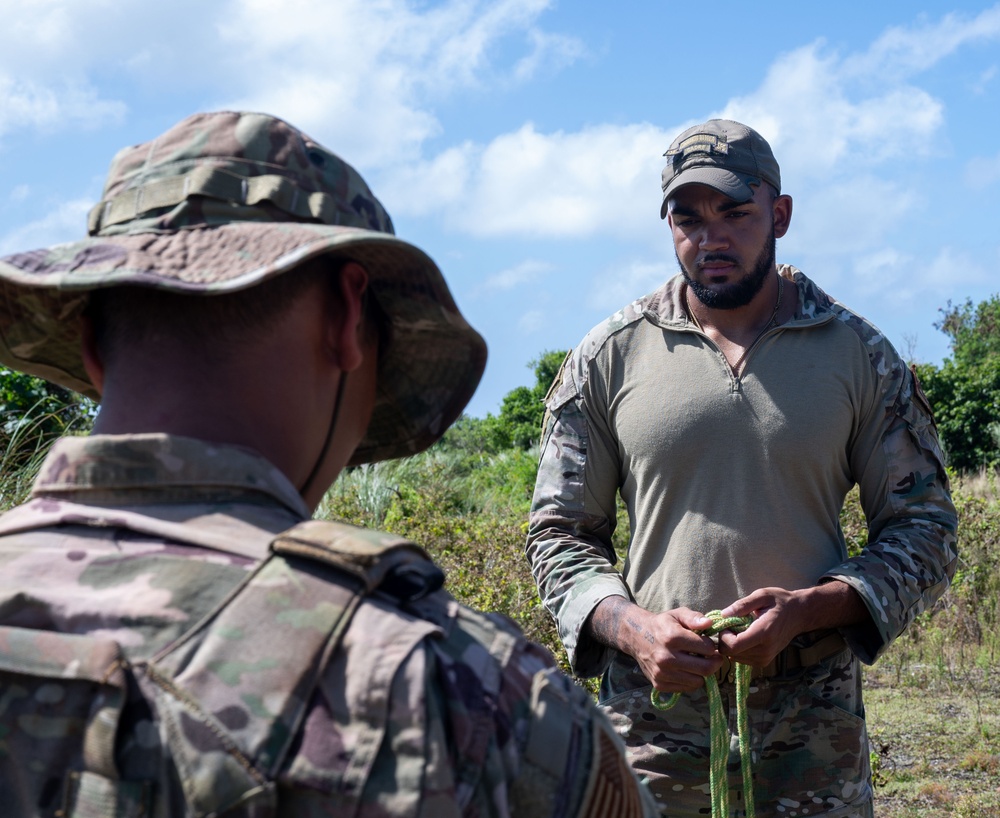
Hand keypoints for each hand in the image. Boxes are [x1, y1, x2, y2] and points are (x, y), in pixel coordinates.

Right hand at [590, 599, 724, 692]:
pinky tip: (686, 669)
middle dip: (714, 662)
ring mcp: (662, 673)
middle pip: (705, 669)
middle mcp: (666, 658)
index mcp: (672, 637)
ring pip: (698, 681)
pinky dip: (690, 680)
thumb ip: (694, 617)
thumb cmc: (662, 624)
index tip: (710, 644)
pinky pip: (686, 688)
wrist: (637, 637)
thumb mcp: (677, 614)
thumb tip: (710, 623)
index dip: (712, 646)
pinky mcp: (659, 684)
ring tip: (697, 662)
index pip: (707, 648)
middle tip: (714, 657)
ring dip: (702, 673)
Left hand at [713, 587, 802, 667]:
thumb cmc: (780, 601)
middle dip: (725, 639)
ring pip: (735, 658)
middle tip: (731, 625)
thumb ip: (742, 605)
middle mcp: (765, 649)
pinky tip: (744, 636)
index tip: (726, 624)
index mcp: (764, 632)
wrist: (799, 614)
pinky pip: (742, 659)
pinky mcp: (764, 661)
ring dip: (731, 645)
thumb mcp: (762, 595)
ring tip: (739, 629)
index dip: (723, 636)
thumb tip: (724, 614)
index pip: (734, 646)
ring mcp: (766, 657)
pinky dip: (738, 649)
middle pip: (732, 653)